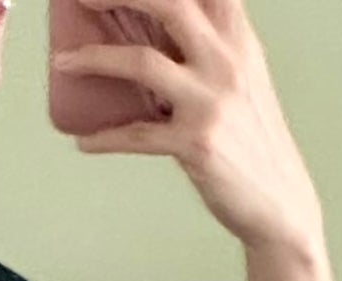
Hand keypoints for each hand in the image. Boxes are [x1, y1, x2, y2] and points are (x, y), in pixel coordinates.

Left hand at [53, 0, 324, 256]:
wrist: (279, 199)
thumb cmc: (252, 138)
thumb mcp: (242, 75)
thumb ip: (211, 44)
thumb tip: (159, 26)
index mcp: (237, 38)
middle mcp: (227, 61)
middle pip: (168, 3)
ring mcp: (211, 101)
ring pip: (142, 63)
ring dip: (92, 60)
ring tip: (62, 63)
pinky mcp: (197, 144)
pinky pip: (137, 135)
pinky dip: (104, 138)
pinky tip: (83, 141)